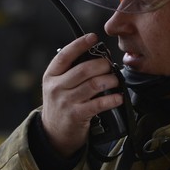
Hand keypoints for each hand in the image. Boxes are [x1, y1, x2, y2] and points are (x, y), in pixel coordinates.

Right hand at [40, 33, 123, 156]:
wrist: (53, 132)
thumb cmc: (61, 103)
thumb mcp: (58, 84)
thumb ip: (71, 70)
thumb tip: (96, 55)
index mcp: (51, 75)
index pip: (65, 55)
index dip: (79, 44)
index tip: (93, 37)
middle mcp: (56, 87)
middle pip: (84, 69)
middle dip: (102, 65)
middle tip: (110, 66)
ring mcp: (66, 101)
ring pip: (94, 85)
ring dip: (110, 80)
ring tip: (115, 80)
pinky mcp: (76, 115)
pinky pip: (99, 104)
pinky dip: (112, 99)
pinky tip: (118, 97)